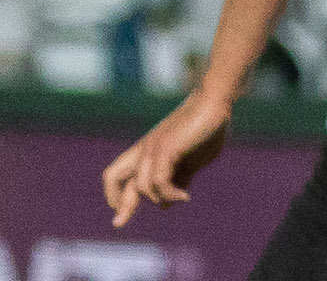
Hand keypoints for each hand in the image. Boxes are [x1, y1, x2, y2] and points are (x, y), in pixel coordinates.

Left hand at [102, 89, 232, 227]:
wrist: (213, 103)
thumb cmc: (203, 130)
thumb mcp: (190, 162)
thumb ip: (177, 179)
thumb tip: (167, 202)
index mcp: (146, 153)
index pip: (117, 175)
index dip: (117, 197)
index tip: (120, 217)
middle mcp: (144, 151)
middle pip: (113, 177)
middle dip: (118, 202)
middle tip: (118, 223)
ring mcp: (153, 148)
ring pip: (141, 187)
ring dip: (160, 199)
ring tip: (183, 197)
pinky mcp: (167, 147)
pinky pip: (159, 181)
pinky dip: (171, 194)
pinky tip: (185, 196)